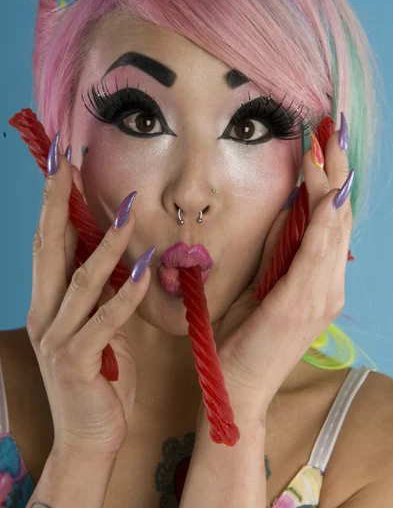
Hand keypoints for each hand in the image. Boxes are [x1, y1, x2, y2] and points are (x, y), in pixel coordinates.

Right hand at [27, 139, 152, 456]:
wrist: (87, 438)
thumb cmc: (98, 377)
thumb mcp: (94, 326)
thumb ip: (96, 291)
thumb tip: (110, 252)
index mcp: (47, 304)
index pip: (47, 242)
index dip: (53, 203)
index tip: (61, 166)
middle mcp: (44, 315)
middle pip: (49, 248)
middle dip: (58, 203)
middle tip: (66, 163)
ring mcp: (57, 339)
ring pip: (80, 279)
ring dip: (104, 241)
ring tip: (126, 209)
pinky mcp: (78, 362)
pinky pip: (104, 320)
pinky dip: (123, 293)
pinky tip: (141, 267)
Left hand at [213, 128, 352, 418]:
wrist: (236, 388)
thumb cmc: (246, 336)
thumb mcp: (263, 282)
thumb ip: (279, 248)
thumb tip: (290, 207)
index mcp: (319, 281)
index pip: (332, 220)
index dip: (331, 178)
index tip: (326, 139)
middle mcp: (329, 286)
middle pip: (339, 216)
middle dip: (336, 168)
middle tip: (334, 126)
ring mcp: (319, 297)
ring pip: (333, 228)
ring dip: (330, 182)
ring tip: (329, 142)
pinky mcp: (300, 306)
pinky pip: (315, 256)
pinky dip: (323, 222)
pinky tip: (327, 193)